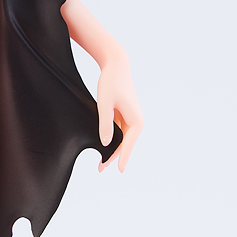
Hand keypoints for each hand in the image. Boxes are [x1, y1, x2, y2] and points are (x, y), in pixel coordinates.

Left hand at [97, 45, 142, 172]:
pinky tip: (102, 145)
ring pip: (121, 139)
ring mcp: (130, 118)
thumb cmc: (111, 83)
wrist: (116, 65)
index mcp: (136, 121)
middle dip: (113, 157)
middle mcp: (136, 121)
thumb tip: (105, 143)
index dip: (122, 158)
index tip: (119, 171)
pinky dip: (111, 139)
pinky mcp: (124, 115)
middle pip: (125, 144)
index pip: (128, 144)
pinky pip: (118, 132)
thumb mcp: (104, 104)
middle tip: (100, 169)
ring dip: (111, 149)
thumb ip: (105, 124)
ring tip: (100, 162)